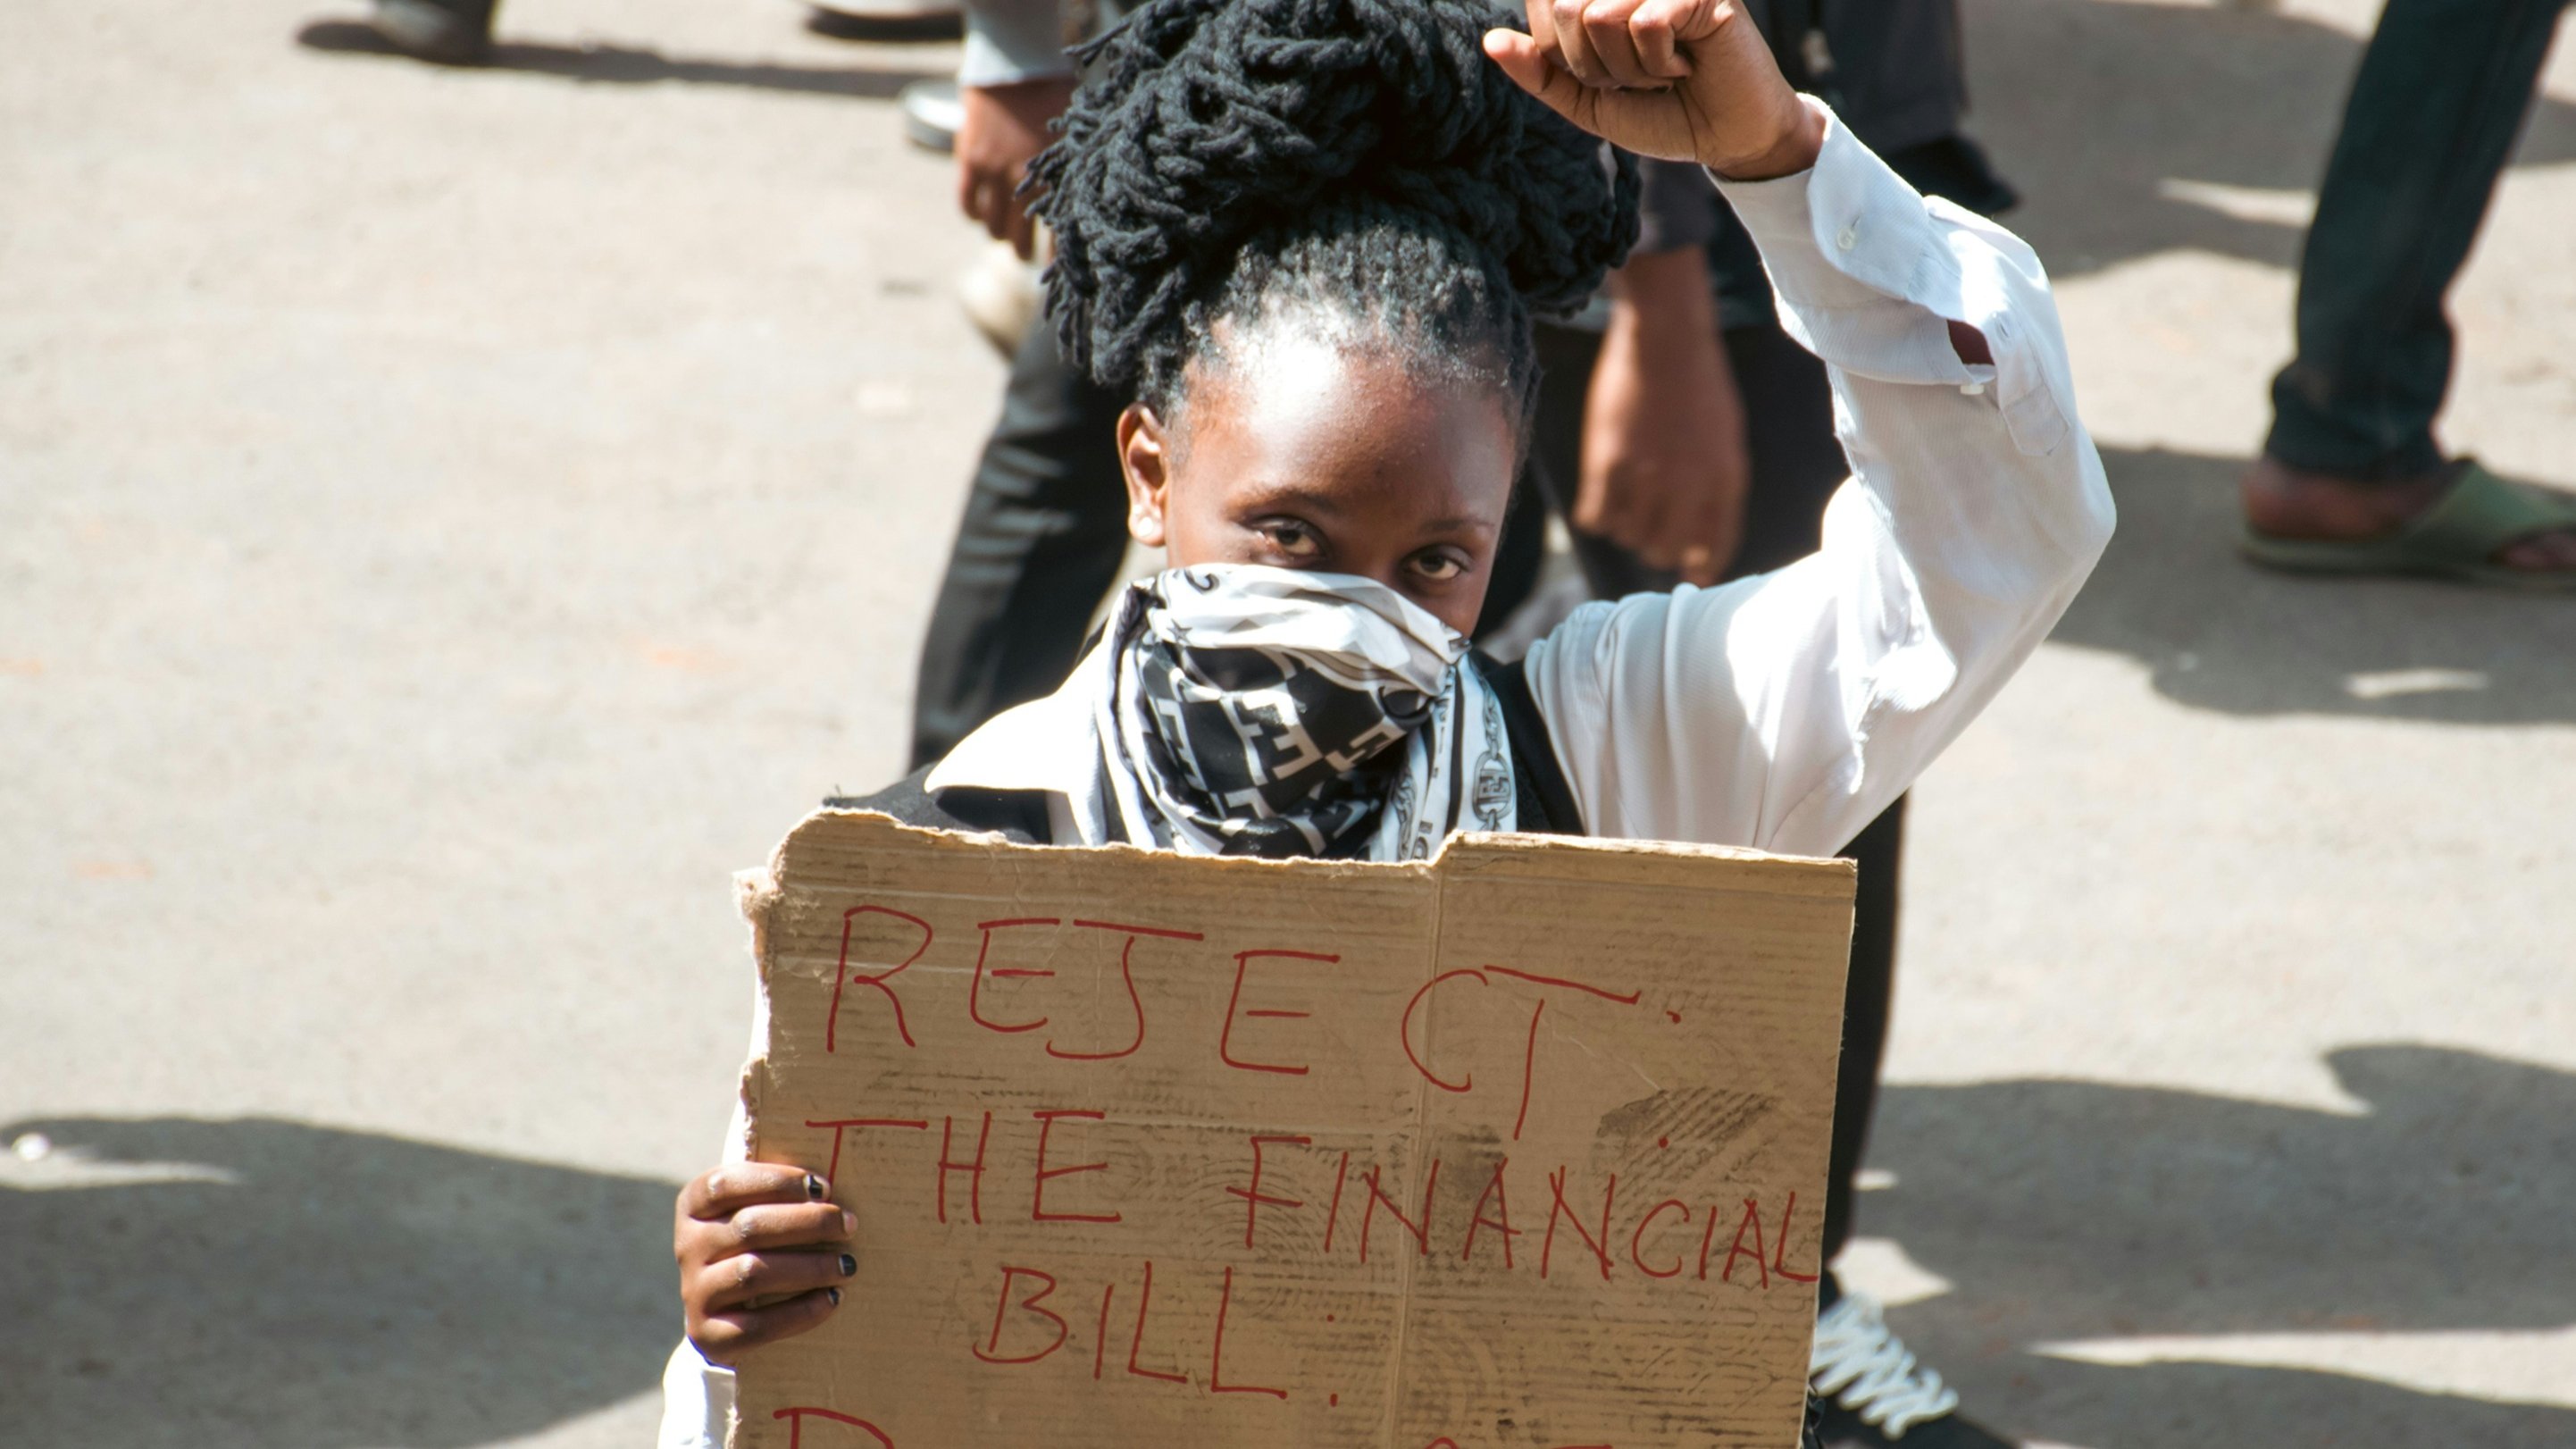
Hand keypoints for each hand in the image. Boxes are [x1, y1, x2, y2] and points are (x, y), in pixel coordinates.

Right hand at [674, 1163, 855, 1363]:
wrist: (728, 1311)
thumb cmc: (758, 1244)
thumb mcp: (756, 1210)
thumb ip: (779, 1192)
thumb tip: (828, 1184)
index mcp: (694, 1205)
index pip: (726, 1183)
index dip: (777, 1181)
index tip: (823, 1187)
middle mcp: (688, 1246)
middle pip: (749, 1226)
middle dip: (808, 1223)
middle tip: (849, 1224)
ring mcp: (695, 1291)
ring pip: (753, 1273)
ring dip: (810, 1267)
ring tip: (847, 1264)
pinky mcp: (707, 1334)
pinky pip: (757, 1325)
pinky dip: (801, 1312)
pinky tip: (832, 1298)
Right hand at [956, 76, 1077, 258]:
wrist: (1014, 61)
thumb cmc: (1054, 92)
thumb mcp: (1076, 129)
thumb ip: (1080, 164)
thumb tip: (1099, 197)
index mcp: (1057, 175)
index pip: (1060, 232)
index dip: (1059, 259)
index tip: (1062, 273)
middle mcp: (1026, 179)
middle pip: (1022, 238)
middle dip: (1024, 252)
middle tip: (1026, 255)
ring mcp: (995, 171)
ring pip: (994, 226)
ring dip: (1000, 236)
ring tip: (1005, 236)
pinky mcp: (970, 160)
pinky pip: (968, 203)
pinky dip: (974, 215)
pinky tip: (980, 217)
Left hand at [1482, 1, 1823, 178]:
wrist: (1727, 138)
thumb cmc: (1662, 113)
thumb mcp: (1587, 101)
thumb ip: (1539, 72)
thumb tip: (1491, 41)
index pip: (1545, 8)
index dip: (1563, 56)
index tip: (1605, 73)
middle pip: (1568, 9)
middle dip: (1596, 64)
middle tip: (1639, 77)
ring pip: (1602, 15)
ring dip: (1630, 66)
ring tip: (1664, 70)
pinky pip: (1645, 22)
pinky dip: (1660, 61)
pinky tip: (1687, 63)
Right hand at [1577, 248, 1746, 584]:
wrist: (1666, 335)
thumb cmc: (1699, 382)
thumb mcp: (1727, 435)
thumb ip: (1718, 485)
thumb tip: (1701, 544)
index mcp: (1726, 476)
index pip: (1716, 545)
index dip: (1703, 565)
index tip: (1692, 574)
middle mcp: (1689, 483)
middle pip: (1665, 551)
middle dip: (1657, 549)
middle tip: (1648, 533)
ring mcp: (1646, 474)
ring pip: (1627, 537)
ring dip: (1625, 529)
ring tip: (1624, 505)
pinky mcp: (1607, 462)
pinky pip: (1595, 518)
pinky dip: (1596, 516)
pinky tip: (1600, 499)